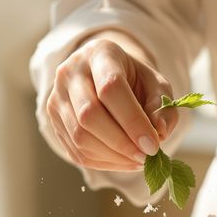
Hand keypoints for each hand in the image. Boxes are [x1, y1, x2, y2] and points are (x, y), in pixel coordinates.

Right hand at [46, 34, 179, 171]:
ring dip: (112, 156)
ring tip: (137, 160)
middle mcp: (70, 72)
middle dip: (121, 143)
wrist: (104, 75)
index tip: (153, 144)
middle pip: (89, 114)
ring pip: (79, 136)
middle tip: (145, 156)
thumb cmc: (134, 80)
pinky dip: (102, 162)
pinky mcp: (53, 119)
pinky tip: (123, 161)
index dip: (132, 120)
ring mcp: (56, 96)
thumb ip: (163, 107)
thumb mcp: (157, 85)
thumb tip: (159, 133)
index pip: (110, 87)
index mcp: (100, 54)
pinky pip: (75, 150)